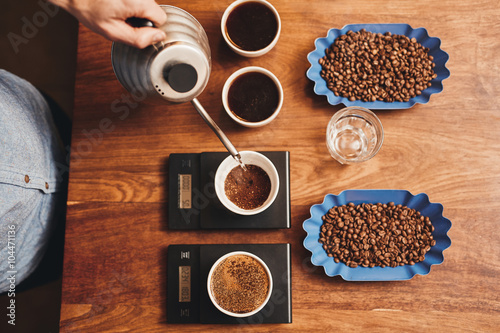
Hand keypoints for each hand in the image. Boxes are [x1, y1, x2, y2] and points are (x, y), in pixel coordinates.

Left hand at [50, 0, 166, 47]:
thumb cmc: (89, 8)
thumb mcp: (112, 32)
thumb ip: (138, 38)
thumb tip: (158, 37)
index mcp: (137, 1)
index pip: (161, 18)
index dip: (148, 27)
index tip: (132, 25)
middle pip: (154, 9)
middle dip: (140, 16)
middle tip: (121, 17)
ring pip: (146, 2)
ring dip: (134, 8)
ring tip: (116, 8)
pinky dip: (129, 1)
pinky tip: (115, 2)